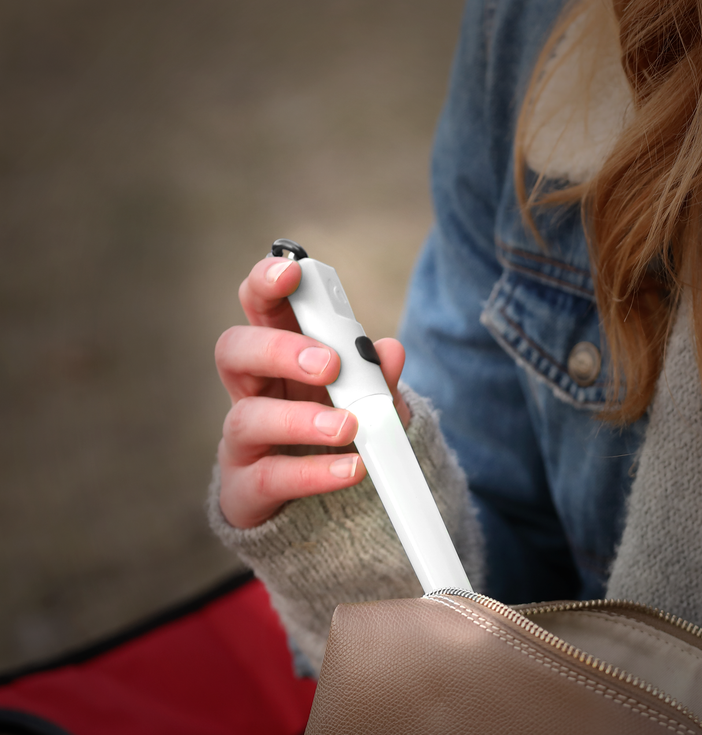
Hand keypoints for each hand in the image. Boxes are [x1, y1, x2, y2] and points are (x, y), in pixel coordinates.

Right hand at [214, 255, 411, 527]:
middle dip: (278, 351)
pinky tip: (351, 469)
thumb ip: (380, 379)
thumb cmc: (344, 435)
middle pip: (234, 351)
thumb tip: (391, 351)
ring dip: (300, 419)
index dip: (267, 283)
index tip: (292, 270)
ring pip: (246, 419)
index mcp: (280, 355)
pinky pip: (268, 478)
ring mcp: (243, 442)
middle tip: (328, 364)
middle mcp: (251, 391)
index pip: (260, 307)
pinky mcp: (245, 491)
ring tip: (348, 427)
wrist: (336, 507)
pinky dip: (313, 473)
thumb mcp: (373, 404)